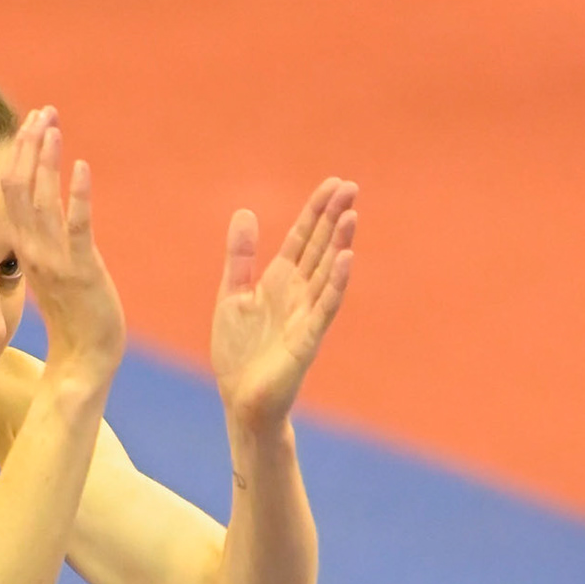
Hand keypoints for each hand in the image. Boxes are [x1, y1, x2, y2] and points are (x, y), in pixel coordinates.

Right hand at [1, 107, 124, 386]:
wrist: (85, 360)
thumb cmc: (75, 318)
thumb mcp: (53, 272)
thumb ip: (47, 242)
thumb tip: (44, 217)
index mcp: (26, 248)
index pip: (13, 192)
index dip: (19, 155)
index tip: (31, 123)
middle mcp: (34, 250)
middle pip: (19, 187)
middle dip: (29, 146)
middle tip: (42, 111)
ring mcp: (55, 260)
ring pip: (41, 199)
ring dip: (46, 159)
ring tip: (53, 124)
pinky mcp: (81, 271)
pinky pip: (76, 227)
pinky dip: (77, 196)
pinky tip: (82, 167)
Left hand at [211, 179, 357, 430]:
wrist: (241, 400)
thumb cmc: (238, 353)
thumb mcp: (232, 294)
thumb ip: (240, 256)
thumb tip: (245, 211)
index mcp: (279, 280)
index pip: (303, 238)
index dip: (317, 211)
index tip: (334, 183)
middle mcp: (298, 293)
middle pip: (320, 248)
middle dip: (335, 218)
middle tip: (352, 186)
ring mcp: (306, 314)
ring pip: (328, 272)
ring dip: (340, 244)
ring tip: (352, 215)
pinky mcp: (307, 339)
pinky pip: (325, 307)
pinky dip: (337, 283)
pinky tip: (347, 259)